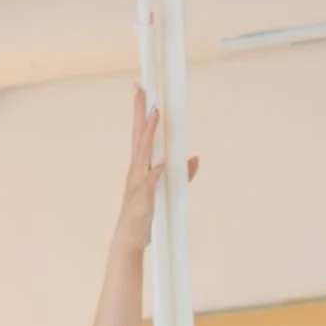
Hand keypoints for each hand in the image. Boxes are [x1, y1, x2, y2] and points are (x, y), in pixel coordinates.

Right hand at [114, 90, 197, 252]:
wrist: (129, 239)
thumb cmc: (143, 215)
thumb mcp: (165, 191)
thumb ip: (181, 174)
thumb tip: (195, 159)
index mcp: (139, 166)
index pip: (140, 134)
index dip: (142, 112)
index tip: (143, 92)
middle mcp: (136, 170)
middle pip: (138, 134)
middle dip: (140, 110)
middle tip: (140, 87)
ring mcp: (138, 182)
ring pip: (144, 152)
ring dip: (150, 133)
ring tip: (156, 113)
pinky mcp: (143, 198)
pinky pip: (150, 182)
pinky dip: (155, 172)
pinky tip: (162, 163)